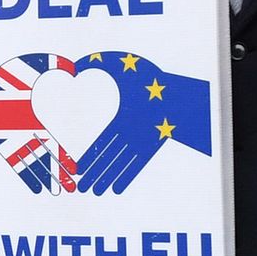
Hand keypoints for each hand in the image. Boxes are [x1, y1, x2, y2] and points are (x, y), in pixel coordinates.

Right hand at [75, 53, 211, 195]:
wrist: (180, 87)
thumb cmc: (154, 75)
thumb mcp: (120, 65)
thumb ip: (97, 64)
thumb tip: (76, 66)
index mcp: (123, 116)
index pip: (102, 141)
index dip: (89, 156)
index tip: (77, 168)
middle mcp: (132, 130)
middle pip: (108, 156)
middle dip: (94, 172)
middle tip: (81, 187)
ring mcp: (142, 138)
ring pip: (119, 163)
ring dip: (106, 178)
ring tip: (95, 191)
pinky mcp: (154, 142)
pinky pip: (136, 164)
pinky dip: (126, 176)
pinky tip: (117, 188)